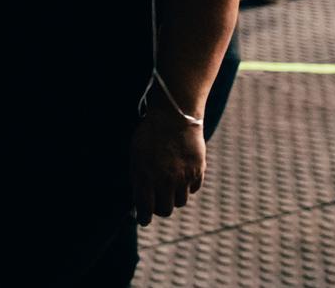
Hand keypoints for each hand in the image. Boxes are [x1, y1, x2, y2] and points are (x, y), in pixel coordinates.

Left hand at [129, 104, 206, 224]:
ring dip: (174, 197)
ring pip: (180, 202)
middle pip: (165, 210)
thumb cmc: (150, 134)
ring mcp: (183, 176)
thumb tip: (139, 199)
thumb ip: (138, 177)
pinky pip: (193, 189)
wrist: (174, 115)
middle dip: (160, 208)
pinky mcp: (198, 171)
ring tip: (170, 185)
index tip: (144, 220)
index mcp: (145, 175)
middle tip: (157, 202)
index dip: (144, 217)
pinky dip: (188, 186)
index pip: (145, 208)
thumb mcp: (136, 154)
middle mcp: (165, 179)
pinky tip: (182, 176)